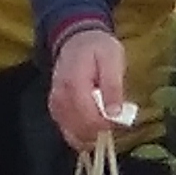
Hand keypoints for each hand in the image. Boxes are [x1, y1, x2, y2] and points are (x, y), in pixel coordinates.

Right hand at [46, 27, 131, 151]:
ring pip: (72, 134)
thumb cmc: (98, 48)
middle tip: (114, 119)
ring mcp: (55, 104)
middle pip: (79, 129)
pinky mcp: (56, 109)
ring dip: (91, 135)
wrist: (78, 39)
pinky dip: (81, 134)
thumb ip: (113, 86)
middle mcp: (60, 97)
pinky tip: (93, 127)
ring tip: (104, 120)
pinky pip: (67, 131)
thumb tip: (115, 114)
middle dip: (100, 131)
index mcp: (74, 84)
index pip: (89, 118)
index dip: (107, 124)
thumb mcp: (112, 60)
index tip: (119, 118)